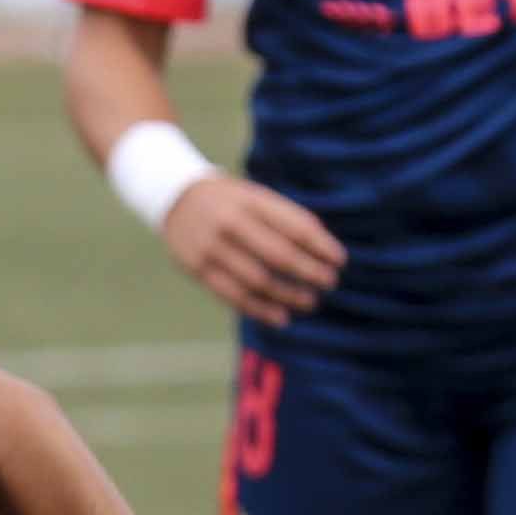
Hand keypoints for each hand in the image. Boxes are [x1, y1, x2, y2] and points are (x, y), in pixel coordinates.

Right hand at [163, 176, 343, 329]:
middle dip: (309, 272)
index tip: (340, 261)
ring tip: (310, 302)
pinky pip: (232, 296)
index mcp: (252, 201)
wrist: (176, 198)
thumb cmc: (232, 201)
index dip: (320, 246)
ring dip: (288, 295)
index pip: (294, 226)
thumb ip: (286, 219)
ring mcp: (211, 248)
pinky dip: (259, 310)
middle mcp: (230, 223)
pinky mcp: (197, 269)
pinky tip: (281, 318)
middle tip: (330, 283)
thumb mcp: (257, 196)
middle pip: (278, 255)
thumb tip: (323, 252)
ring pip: (257, 280)